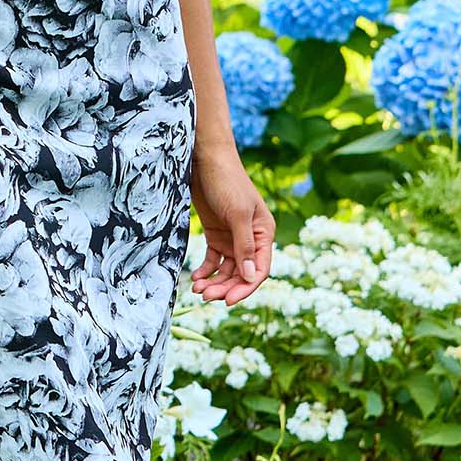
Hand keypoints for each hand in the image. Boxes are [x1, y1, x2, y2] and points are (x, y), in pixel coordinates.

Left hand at [187, 145, 274, 306]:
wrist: (205, 159)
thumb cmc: (226, 182)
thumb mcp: (237, 214)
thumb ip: (244, 246)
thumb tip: (252, 277)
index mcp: (264, 233)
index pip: (260, 269)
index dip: (245, 287)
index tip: (228, 301)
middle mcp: (251, 238)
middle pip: (242, 272)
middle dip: (225, 286)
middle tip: (206, 296)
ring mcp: (232, 236)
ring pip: (227, 269)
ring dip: (214, 281)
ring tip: (198, 289)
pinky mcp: (216, 233)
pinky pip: (214, 259)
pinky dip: (206, 270)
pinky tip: (196, 277)